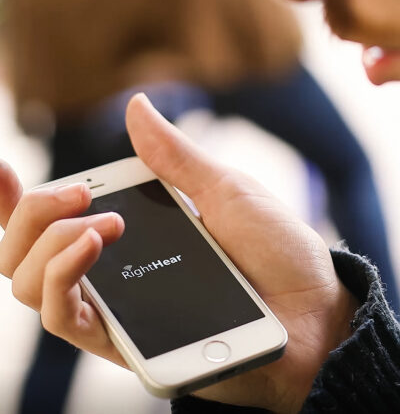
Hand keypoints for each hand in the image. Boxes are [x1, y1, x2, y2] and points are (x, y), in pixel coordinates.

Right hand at [0, 94, 359, 412]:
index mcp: (135, 237)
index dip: (12, 201)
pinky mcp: (131, 347)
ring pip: (30, 288)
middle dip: (30, 214)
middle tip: (79, 194)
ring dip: (48, 243)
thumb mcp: (228, 192)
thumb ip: (176, 159)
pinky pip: (66, 322)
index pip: (52, 224)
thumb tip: (136, 106)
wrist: (316, 310)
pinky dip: (64, 277)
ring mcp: (120, 314)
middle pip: (23, 255)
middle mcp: (117, 277)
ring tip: (102, 221)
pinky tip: (96, 243)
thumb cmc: (280, 254)